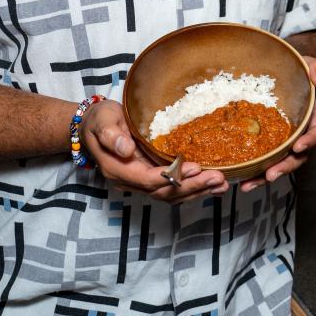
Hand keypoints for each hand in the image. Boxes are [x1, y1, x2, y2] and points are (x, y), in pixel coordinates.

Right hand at [81, 100, 229, 202]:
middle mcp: (130, 181)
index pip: (147, 180)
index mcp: (118, 169)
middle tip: (217, 179)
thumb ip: (112, 135)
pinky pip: (173, 189)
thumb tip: (126, 149)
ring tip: (221, 185)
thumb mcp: (102, 121)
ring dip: (197, 191)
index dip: (171, 177)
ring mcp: (141, 182)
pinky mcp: (151, 178)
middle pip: (164, 192)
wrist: (94, 125)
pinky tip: (212, 186)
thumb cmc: (99, 120)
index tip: (194, 168)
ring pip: (171, 194)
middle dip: (192, 187)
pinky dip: (193, 188)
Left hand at [239, 56, 315, 192]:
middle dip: (285, 167)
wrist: (285, 72)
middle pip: (297, 157)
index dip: (309, 141)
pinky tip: (238, 178)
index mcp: (313, 117)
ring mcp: (284, 141)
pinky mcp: (269, 143)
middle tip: (270, 175)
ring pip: (279, 163)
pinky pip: (264, 160)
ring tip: (247, 185)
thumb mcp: (311, 63)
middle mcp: (300, 133)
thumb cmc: (300, 69)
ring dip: (264, 176)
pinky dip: (253, 171)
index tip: (299, 147)